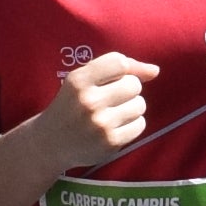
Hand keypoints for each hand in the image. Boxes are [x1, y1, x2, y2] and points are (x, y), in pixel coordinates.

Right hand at [30, 46, 154, 169]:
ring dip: (132, 108)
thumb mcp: (83, 80)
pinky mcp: (110, 142)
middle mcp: (89, 101)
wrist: (51, 142)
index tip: (119, 78)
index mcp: (79, 80)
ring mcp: (100, 123)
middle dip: (129, 90)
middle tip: (113, 99)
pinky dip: (133, 125)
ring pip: (140, 105)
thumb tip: (155, 71)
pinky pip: (140, 125)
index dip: (126, 69)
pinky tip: (117, 127)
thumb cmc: (73, 105)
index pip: (120, 62)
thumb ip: (118, 68)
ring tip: (114, 113)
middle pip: (134, 85)